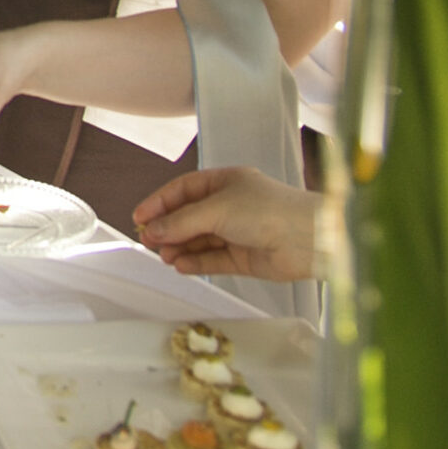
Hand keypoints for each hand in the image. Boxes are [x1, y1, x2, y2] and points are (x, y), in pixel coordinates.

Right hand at [132, 166, 321, 282]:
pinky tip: (180, 265)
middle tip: (148, 240)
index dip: (160, 203)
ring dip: (179, 247)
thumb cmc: (270, 211)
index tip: (140, 216)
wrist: (307, 240)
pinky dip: (195, 262)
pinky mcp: (244, 257)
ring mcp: (237, 232)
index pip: (184, 190)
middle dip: (168, 228)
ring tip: (163, 255)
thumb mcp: (217, 209)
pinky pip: (212, 259)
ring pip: (199, 240)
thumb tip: (154, 229)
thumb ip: (182, 221)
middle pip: (189, 217)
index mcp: (225, 182)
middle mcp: (230, 206)